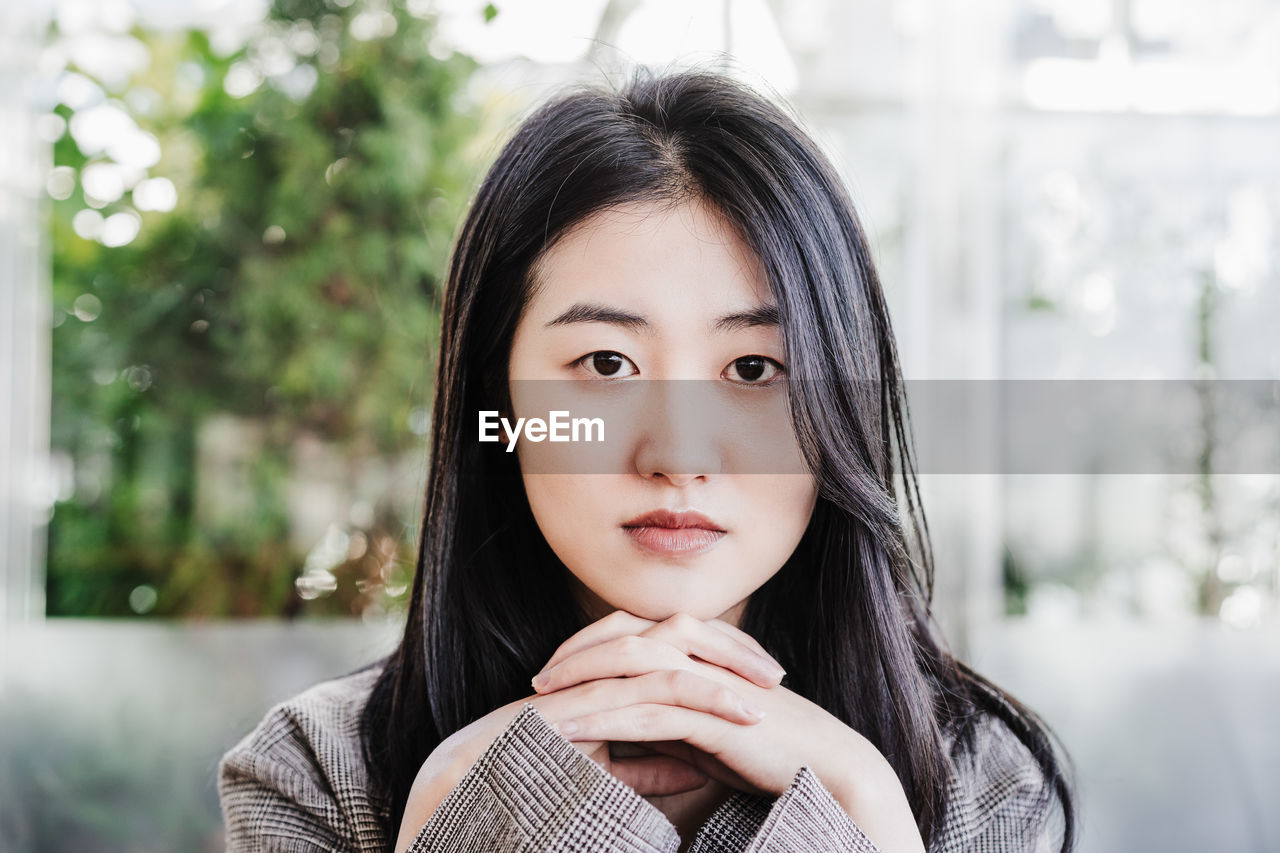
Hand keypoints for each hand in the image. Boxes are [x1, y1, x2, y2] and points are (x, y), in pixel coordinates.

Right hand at [392, 610, 782, 852]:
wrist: (468, 788)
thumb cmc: (529, 779)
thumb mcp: (606, 774)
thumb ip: (649, 763)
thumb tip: (695, 765)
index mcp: (606, 674)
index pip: (672, 646)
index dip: (719, 655)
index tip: (762, 679)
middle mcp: (599, 666)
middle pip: (676, 635)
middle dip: (730, 650)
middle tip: (776, 674)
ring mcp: (590, 679)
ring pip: (668, 658)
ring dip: (723, 674)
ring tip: (767, 696)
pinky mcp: (584, 702)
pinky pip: (650, 692)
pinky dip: (698, 701)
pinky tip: (734, 718)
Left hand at [532, 610, 927, 852]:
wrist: (827, 767)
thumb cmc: (770, 753)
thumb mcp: (709, 736)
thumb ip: (671, 725)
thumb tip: (628, 737)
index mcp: (702, 653)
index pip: (635, 634)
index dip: (592, 646)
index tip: (556, 670)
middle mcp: (702, 656)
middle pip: (624, 638)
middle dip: (577, 655)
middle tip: (538, 679)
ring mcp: (706, 681)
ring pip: (629, 667)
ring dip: (581, 682)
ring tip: (540, 702)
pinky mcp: (711, 713)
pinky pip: (646, 710)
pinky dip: (605, 718)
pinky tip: (573, 729)